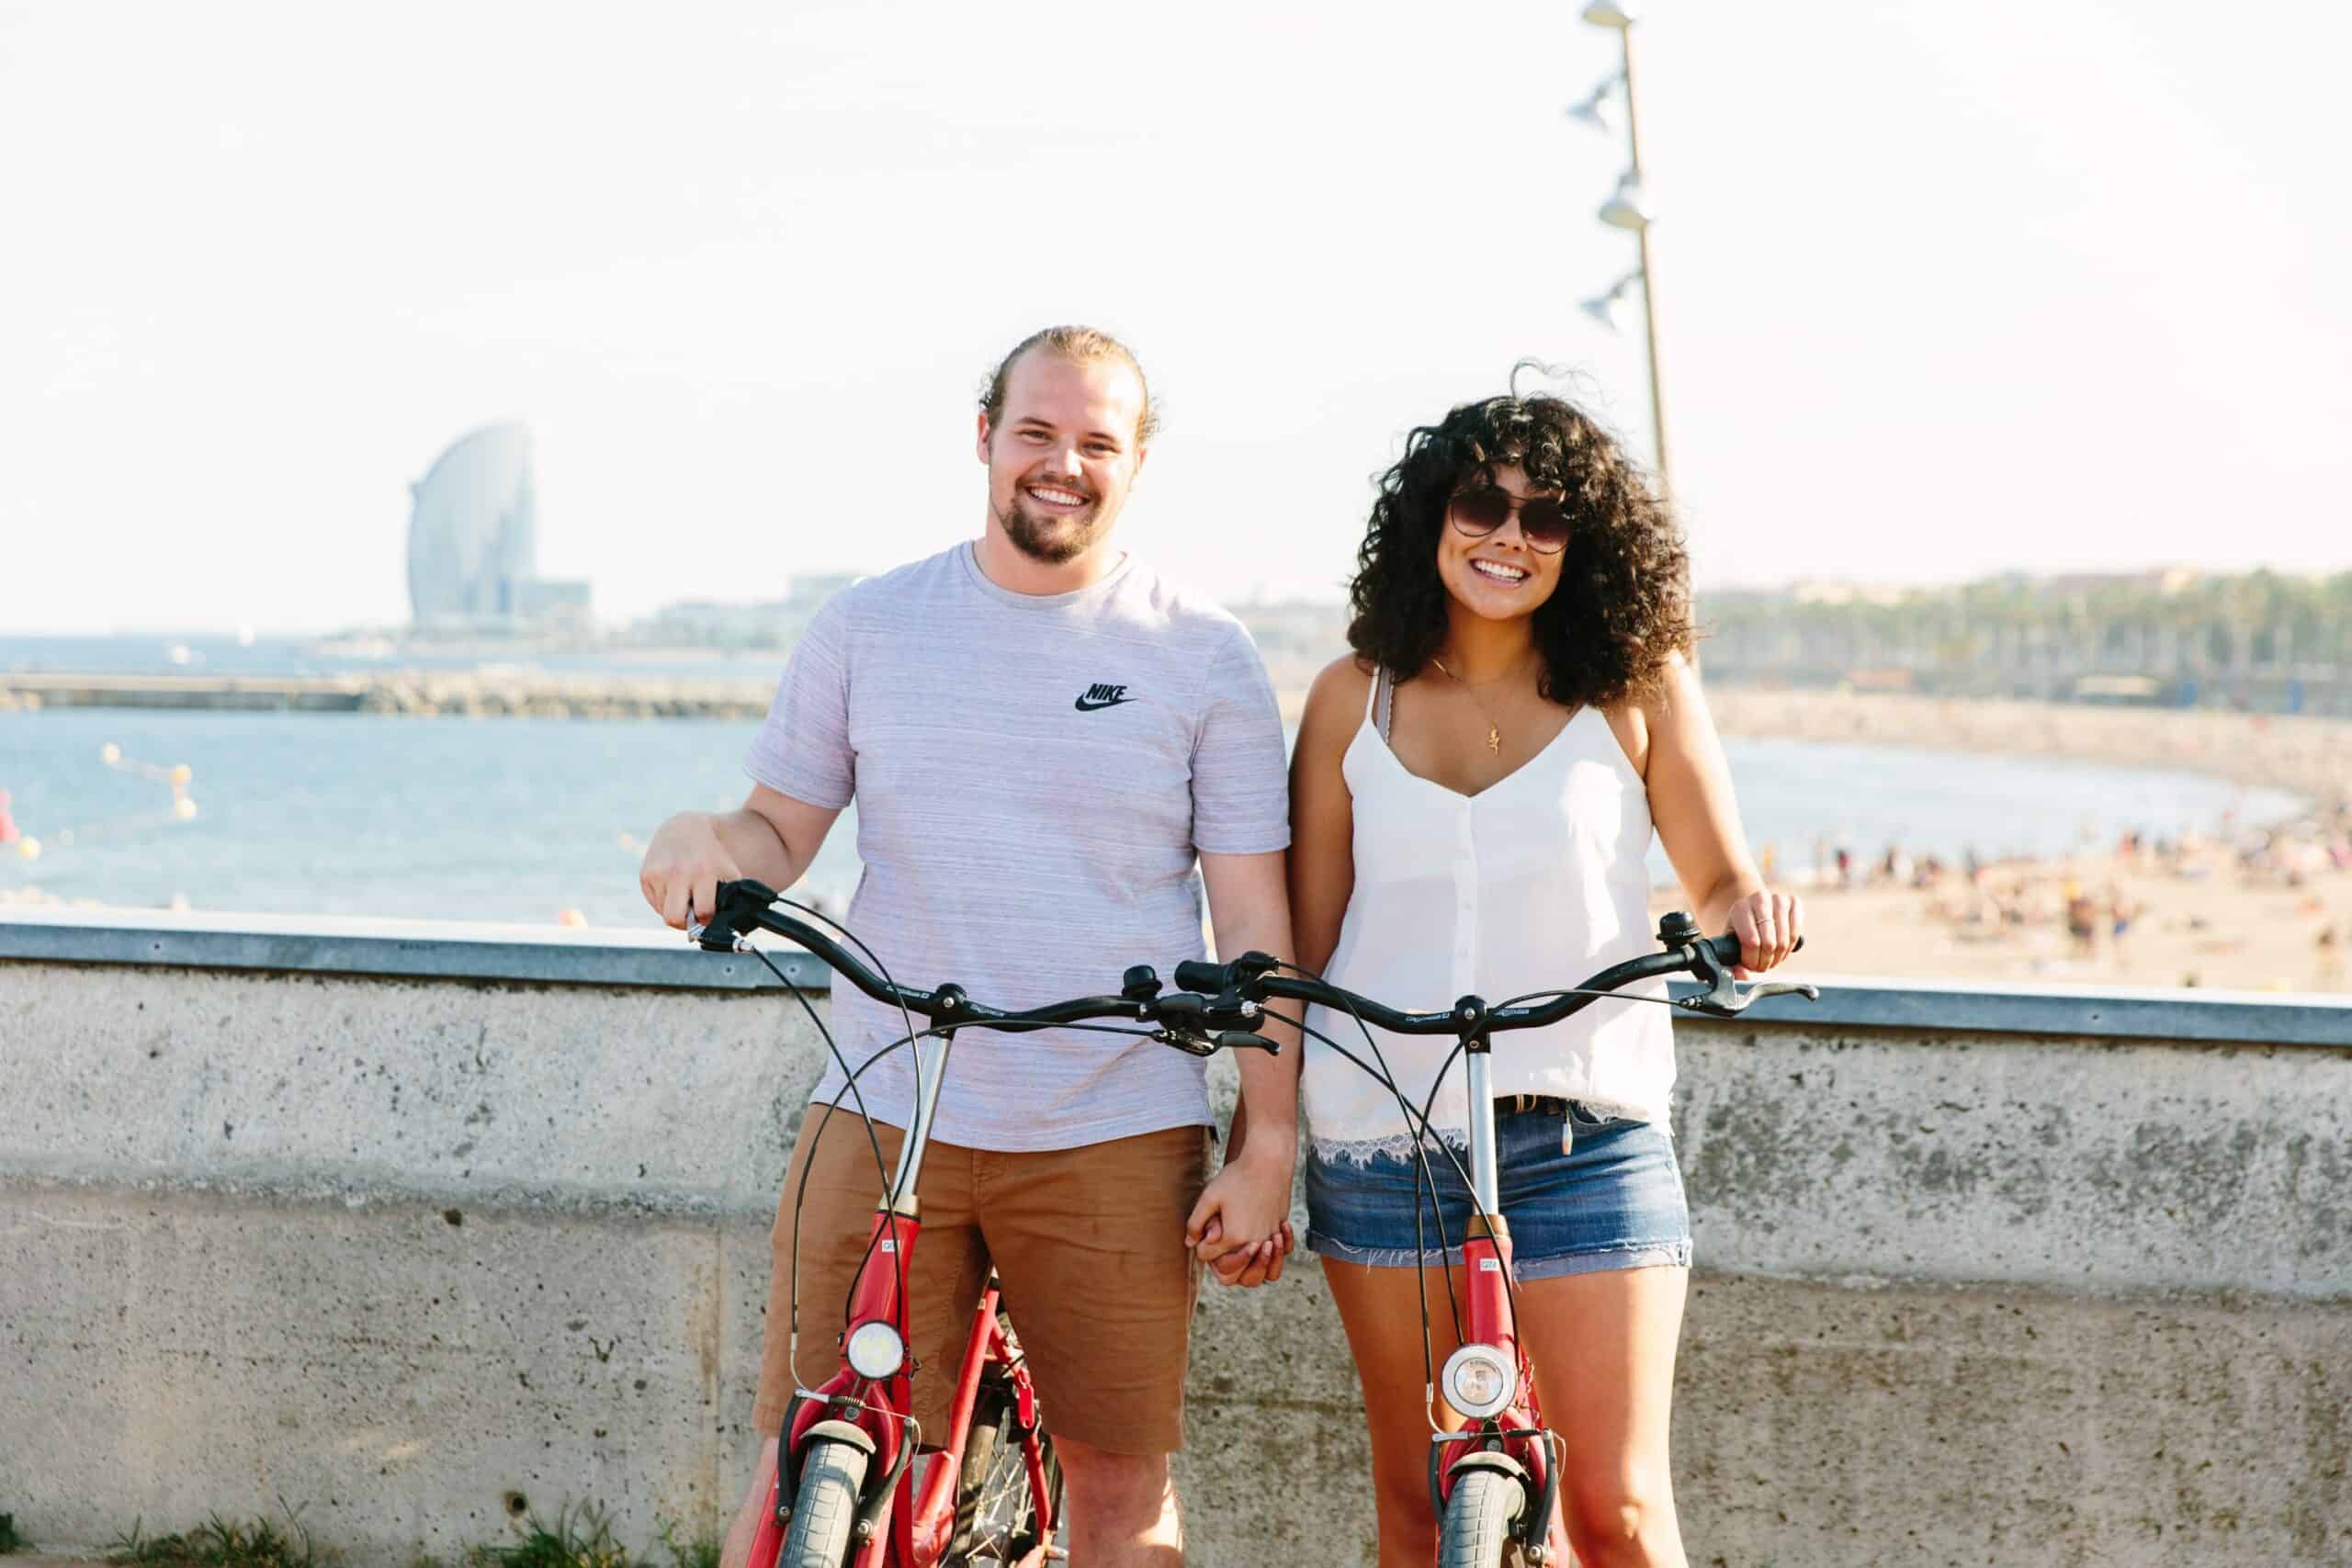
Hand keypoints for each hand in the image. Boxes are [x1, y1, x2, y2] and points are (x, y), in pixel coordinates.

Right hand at [639, 812, 741, 929]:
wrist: (684, 829)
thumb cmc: (711, 856)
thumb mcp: (727, 871)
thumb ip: (731, 897)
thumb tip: (729, 927)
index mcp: (703, 872)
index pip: (703, 913)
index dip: (706, 919)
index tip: (707, 915)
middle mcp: (678, 873)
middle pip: (674, 919)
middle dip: (684, 924)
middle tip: (691, 915)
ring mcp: (658, 873)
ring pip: (663, 912)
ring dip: (674, 909)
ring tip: (684, 895)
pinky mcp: (645, 874)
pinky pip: (653, 903)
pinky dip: (664, 901)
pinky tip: (673, 887)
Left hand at [1183, 1152, 1294, 1282]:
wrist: (1268, 1161)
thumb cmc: (1237, 1177)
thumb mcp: (1209, 1197)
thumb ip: (1196, 1223)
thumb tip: (1190, 1244)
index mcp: (1232, 1238)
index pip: (1208, 1258)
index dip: (1202, 1247)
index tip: (1206, 1230)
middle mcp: (1253, 1244)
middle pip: (1232, 1276)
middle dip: (1221, 1267)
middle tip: (1219, 1249)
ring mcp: (1269, 1239)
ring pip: (1261, 1276)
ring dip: (1249, 1269)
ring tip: (1243, 1253)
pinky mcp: (1280, 1230)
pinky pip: (1280, 1257)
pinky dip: (1273, 1258)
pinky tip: (1265, 1242)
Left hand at [1729, 887, 1801, 974]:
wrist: (1753, 907)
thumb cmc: (1740, 928)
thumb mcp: (1729, 942)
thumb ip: (1731, 962)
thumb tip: (1744, 975)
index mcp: (1740, 908)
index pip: (1751, 942)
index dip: (1752, 961)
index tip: (1750, 966)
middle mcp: (1760, 899)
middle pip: (1769, 943)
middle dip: (1765, 962)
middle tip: (1761, 965)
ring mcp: (1779, 899)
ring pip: (1784, 941)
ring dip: (1778, 957)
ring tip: (1770, 960)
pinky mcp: (1794, 902)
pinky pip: (1796, 933)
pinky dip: (1789, 948)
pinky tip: (1781, 950)